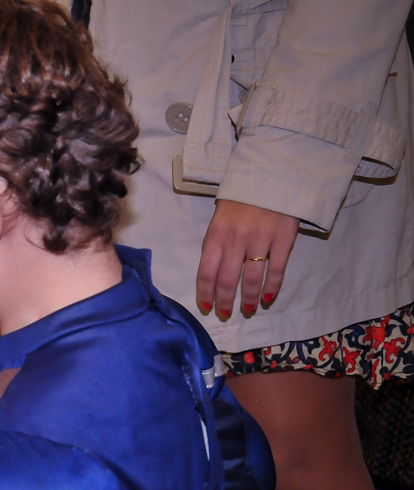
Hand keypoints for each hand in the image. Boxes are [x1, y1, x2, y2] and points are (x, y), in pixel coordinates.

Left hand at [196, 200, 298, 318]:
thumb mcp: (220, 218)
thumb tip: (212, 273)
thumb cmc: (241, 199)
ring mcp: (260, 239)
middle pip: (227, 279)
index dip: (205, 293)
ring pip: (251, 278)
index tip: (206, 307)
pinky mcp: (283, 238)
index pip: (206, 271)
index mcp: (216, 234)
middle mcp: (236, 239)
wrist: (272, 175)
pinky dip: (272, 287)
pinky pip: (276, 269)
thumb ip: (216, 243)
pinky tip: (268, 298)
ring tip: (248, 310)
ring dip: (248, 298)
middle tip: (226, 314)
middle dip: (225, 301)